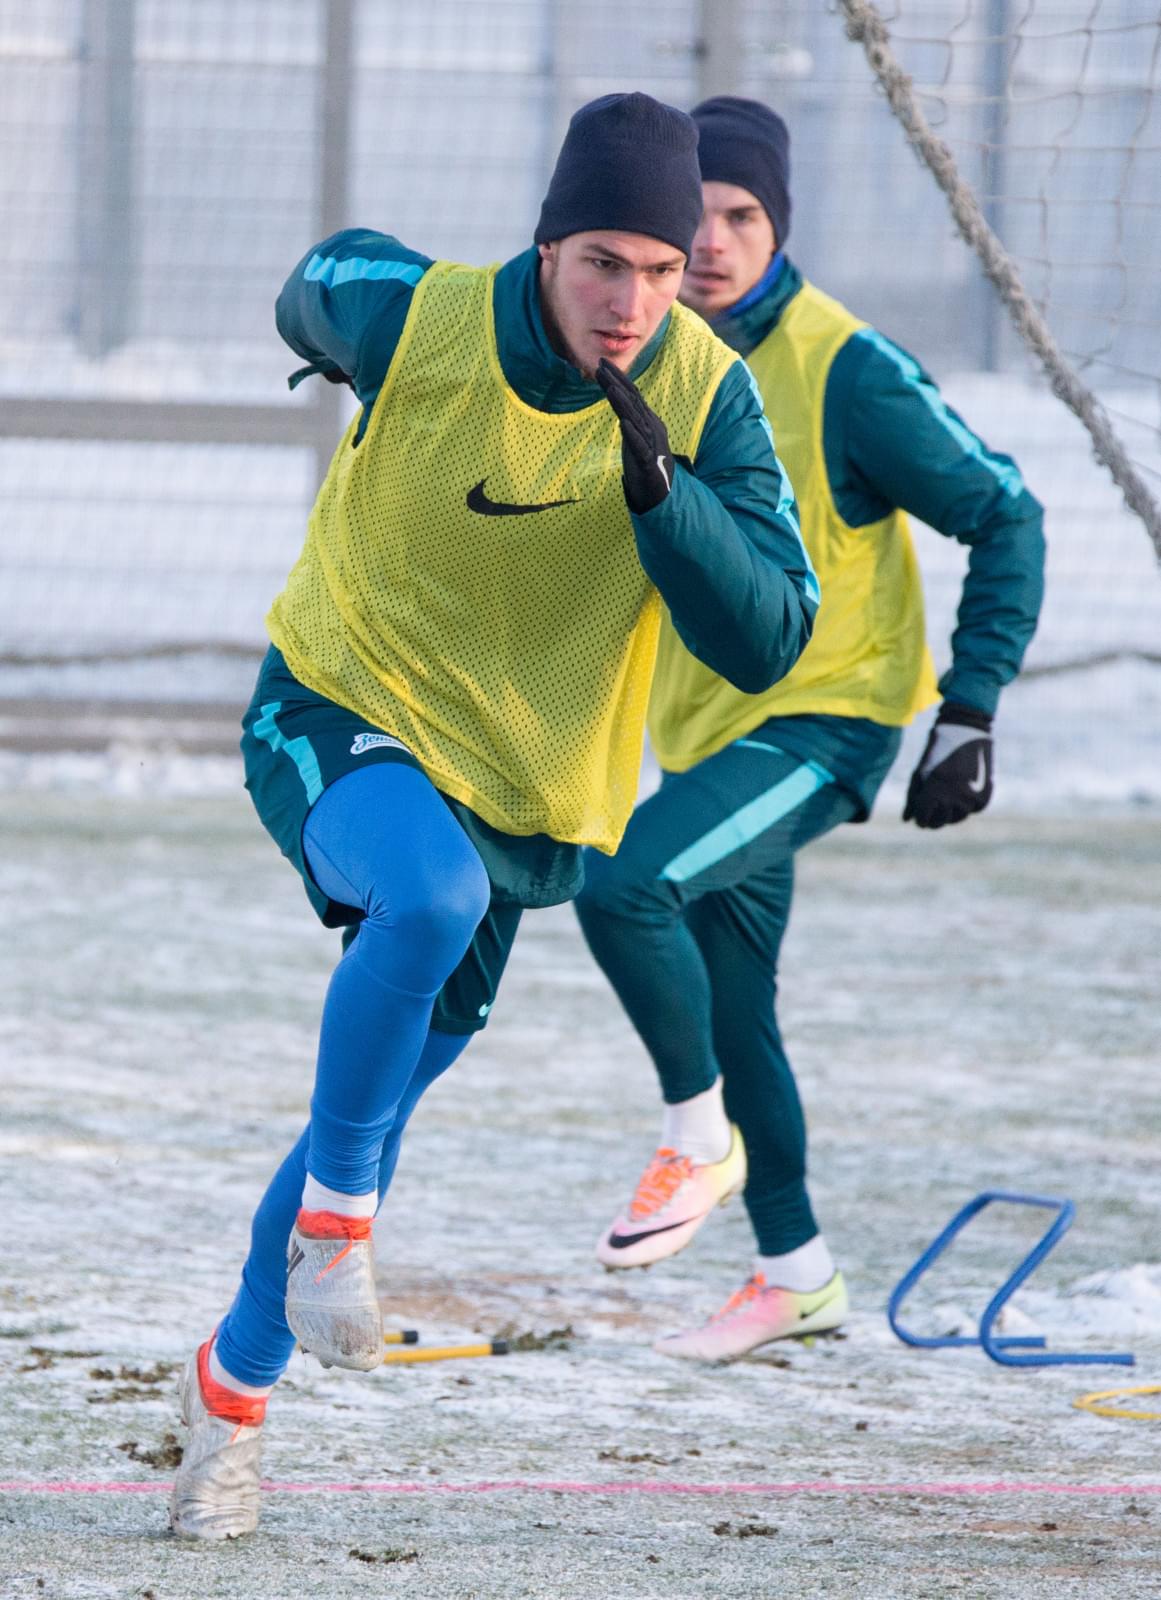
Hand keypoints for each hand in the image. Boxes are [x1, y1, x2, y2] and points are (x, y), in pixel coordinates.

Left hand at [596, 358, 676, 513]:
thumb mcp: (634, 438)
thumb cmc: (645, 464)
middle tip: (601, 366)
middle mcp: (651, 428)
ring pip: (636, 420)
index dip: (617, 379)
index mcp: (647, 422)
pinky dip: (633, 434)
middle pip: (632, 402)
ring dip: (623, 404)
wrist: (662, 493)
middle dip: (617, 383)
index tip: (601, 364)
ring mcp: (651, 445)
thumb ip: (628, 420)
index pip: (631, 396)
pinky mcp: (649, 463)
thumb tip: (617, 404)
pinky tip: (624, 424)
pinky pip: (640, 447)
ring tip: (611, 389)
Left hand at [903, 703, 993, 828]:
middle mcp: (955, 797)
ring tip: (945, 801)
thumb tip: (907, 820)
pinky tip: (961, 794)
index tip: (919, 816)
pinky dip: (966, 805)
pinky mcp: (985, 794)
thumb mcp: (920, 771)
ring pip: (957, 818)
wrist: (966, 729)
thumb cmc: (937, 750)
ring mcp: (972, 797)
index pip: (924, 819)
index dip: (920, 818)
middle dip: (933, 817)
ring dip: (950, 813)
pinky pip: (973, 809)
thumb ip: (913, 797)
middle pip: (940, 822)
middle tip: (931, 811)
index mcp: (935, 790)